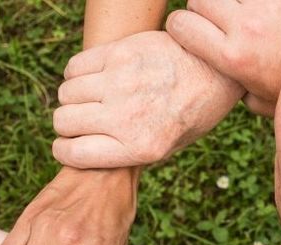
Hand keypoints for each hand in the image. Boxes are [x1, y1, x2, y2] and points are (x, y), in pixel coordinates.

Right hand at [52, 31, 244, 168]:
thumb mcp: (168, 148)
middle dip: (68, 125)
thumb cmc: (192, 113)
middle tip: (84, 120)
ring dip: (73, 98)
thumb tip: (87, 156)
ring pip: (66, 93)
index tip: (69, 145)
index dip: (65, 151)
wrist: (216, 70)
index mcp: (140, 147)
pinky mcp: (120, 53)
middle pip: (64, 121)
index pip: (73, 154)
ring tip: (93, 98)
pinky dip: (77, 74)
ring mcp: (121, 82)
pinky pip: (75, 67)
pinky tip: (95, 77)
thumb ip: (128, 154)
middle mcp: (127, 117)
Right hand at [166, 0, 280, 115]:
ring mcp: (270, 4)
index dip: (182, 26)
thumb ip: (233, 90)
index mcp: (233, 57)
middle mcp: (247, 27)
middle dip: (204, 8)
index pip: (180, 24)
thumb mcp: (259, 100)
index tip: (192, 30)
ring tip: (245, 12)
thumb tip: (215, 88)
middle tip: (220, 19)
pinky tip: (267, 8)